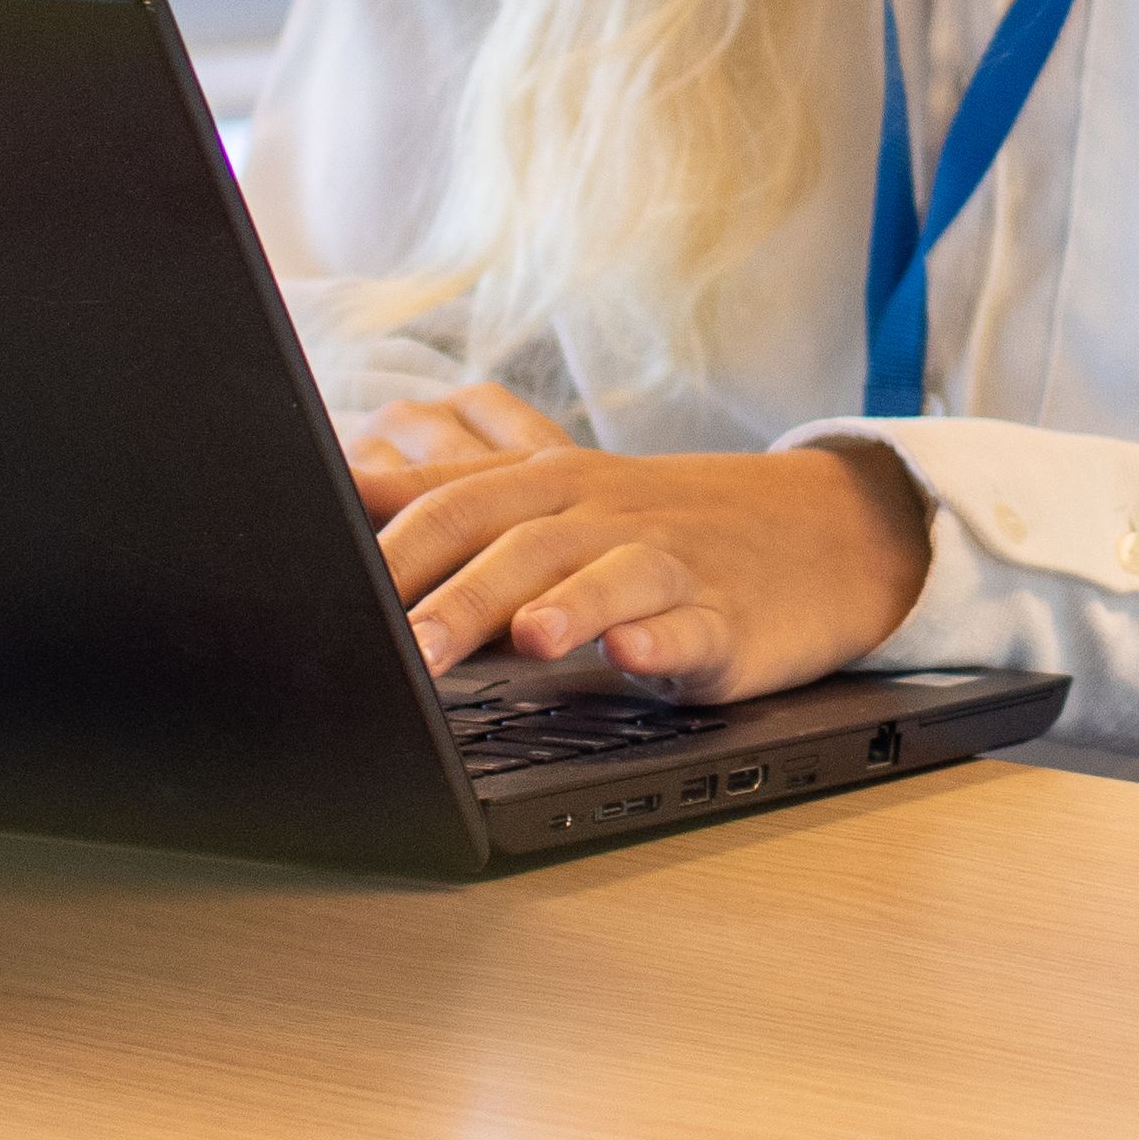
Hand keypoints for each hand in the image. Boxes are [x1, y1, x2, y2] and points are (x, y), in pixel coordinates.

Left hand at [348, 388, 932, 699]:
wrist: (816, 531)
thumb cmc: (658, 524)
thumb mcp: (555, 503)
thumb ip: (446, 502)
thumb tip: (330, 495)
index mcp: (552, 487)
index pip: (456, 500)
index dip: (389, 543)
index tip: (322, 589)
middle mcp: (604, 514)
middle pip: (521, 540)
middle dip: (457, 592)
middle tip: (398, 651)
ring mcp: (671, 562)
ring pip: (608, 575)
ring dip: (563, 606)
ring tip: (526, 640)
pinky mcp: (727, 618)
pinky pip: (693, 625)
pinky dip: (662, 638)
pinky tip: (635, 652)